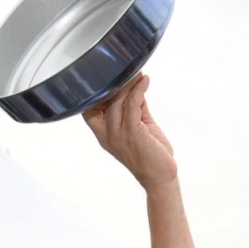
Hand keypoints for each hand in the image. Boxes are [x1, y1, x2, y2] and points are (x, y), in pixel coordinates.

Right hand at [82, 75, 177, 189]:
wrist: (160, 177)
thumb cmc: (150, 154)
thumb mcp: (138, 127)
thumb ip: (133, 108)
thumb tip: (134, 86)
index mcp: (103, 133)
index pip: (88, 108)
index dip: (95, 92)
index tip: (106, 76)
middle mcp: (107, 134)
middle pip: (103, 100)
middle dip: (115, 83)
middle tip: (126, 70)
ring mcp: (118, 134)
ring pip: (117, 101)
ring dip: (128, 84)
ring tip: (138, 74)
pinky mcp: (133, 133)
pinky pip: (132, 105)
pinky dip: (139, 90)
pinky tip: (144, 81)